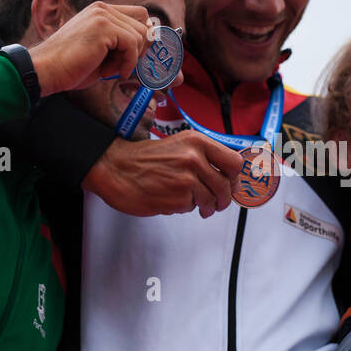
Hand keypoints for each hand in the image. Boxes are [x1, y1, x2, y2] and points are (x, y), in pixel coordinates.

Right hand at [28, 2, 151, 95]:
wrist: (47, 70)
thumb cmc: (72, 65)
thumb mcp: (102, 50)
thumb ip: (121, 43)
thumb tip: (151, 42)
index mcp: (101, 11)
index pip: (139, 15)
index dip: (143, 36)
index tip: (134, 56)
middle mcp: (102, 9)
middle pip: (143, 24)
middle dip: (137, 49)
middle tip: (119, 65)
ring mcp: (102, 15)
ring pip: (140, 35)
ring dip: (129, 58)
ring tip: (108, 69)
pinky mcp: (103, 27)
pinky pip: (132, 44)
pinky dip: (127, 62)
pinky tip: (111, 72)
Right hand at [84, 129, 242, 217]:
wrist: (116, 167)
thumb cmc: (146, 158)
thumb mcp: (180, 145)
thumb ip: (204, 157)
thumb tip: (229, 176)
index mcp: (198, 142)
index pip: (234, 163)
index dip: (235, 177)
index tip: (231, 184)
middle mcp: (194, 158)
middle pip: (226, 186)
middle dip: (223, 198)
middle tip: (217, 202)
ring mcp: (186, 179)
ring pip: (211, 200)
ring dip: (205, 206)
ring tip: (194, 203)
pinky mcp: (177, 198)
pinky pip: (192, 208)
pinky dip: (185, 207)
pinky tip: (172, 199)